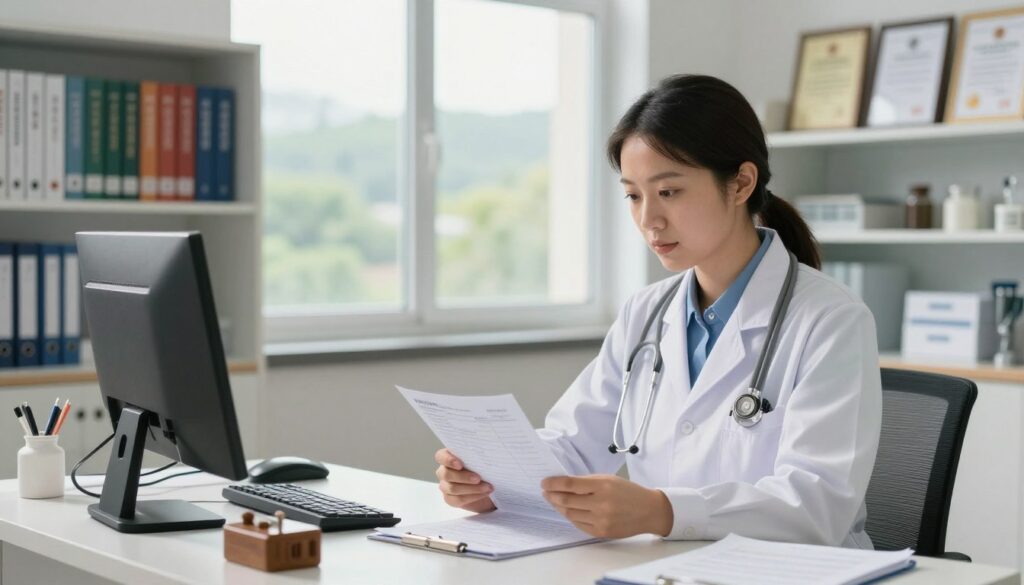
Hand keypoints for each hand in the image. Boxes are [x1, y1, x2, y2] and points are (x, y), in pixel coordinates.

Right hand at [434, 448, 495, 512]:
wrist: (489, 485)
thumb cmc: (485, 468)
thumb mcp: (483, 460)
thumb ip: (479, 456)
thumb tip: (488, 453)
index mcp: (449, 457)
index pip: (441, 457)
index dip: (448, 460)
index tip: (460, 465)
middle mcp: (444, 471)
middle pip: (446, 474)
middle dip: (464, 477)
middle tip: (478, 478)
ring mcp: (445, 486)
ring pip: (452, 488)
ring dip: (472, 488)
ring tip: (487, 487)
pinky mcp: (450, 499)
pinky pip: (457, 500)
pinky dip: (472, 497)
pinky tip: (484, 493)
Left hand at [541, 475, 672, 538]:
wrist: (648, 511)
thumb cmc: (628, 492)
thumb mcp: (609, 479)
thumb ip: (587, 482)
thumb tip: (563, 484)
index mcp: (603, 485)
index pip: (570, 484)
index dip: (554, 483)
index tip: (544, 482)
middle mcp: (601, 503)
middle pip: (567, 500)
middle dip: (552, 495)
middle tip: (545, 492)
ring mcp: (601, 520)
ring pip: (570, 514)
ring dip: (559, 507)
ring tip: (554, 500)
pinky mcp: (601, 532)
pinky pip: (578, 524)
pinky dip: (571, 516)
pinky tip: (567, 510)